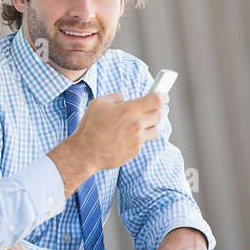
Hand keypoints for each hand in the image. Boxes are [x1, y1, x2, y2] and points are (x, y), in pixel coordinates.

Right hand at [47, 91, 166, 194]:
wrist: (85, 152)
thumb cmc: (90, 127)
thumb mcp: (98, 104)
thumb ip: (115, 97)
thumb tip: (125, 98)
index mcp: (128, 109)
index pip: (157, 100)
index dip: (163, 96)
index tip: (163, 96)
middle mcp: (137, 124)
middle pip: (160, 114)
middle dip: (161, 109)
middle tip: (158, 108)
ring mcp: (138, 138)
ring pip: (155, 129)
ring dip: (151, 125)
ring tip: (142, 123)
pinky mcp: (136, 150)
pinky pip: (143, 141)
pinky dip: (139, 137)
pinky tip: (128, 136)